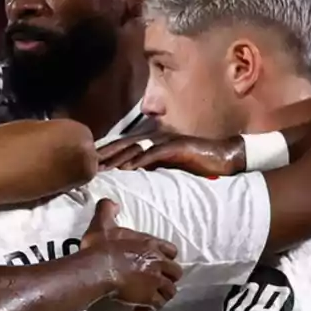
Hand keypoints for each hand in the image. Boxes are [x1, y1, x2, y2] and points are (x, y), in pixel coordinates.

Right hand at [81, 199, 181, 310]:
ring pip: (170, 291)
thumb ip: (107, 211)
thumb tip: (112, 202)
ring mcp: (155, 281)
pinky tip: (139, 309)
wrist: (96, 269)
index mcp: (150, 245)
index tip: (158, 262)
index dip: (166, 257)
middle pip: (176, 273)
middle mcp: (158, 263)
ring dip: (162, 295)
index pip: (171, 251)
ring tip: (150, 297)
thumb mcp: (102, 224)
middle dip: (168, 278)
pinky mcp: (148, 298)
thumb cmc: (100, 247)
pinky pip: (157, 306)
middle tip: (156, 282)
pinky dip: (150, 309)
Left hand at [98, 132, 245, 175]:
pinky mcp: (177, 147)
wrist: (223, 157)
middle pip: (124, 144)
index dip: (106, 153)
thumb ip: (150, 165)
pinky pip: (155, 153)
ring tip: (102, 168)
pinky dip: (140, 160)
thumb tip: (131, 173)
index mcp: (152, 141)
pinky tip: (128, 168)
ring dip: (118, 157)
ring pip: (136, 147)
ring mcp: (166, 140)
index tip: (88, 163)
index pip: (123, 145)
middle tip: (87, 164)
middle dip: (105, 154)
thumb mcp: (167, 165)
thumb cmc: (195, 162)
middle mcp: (156, 137)